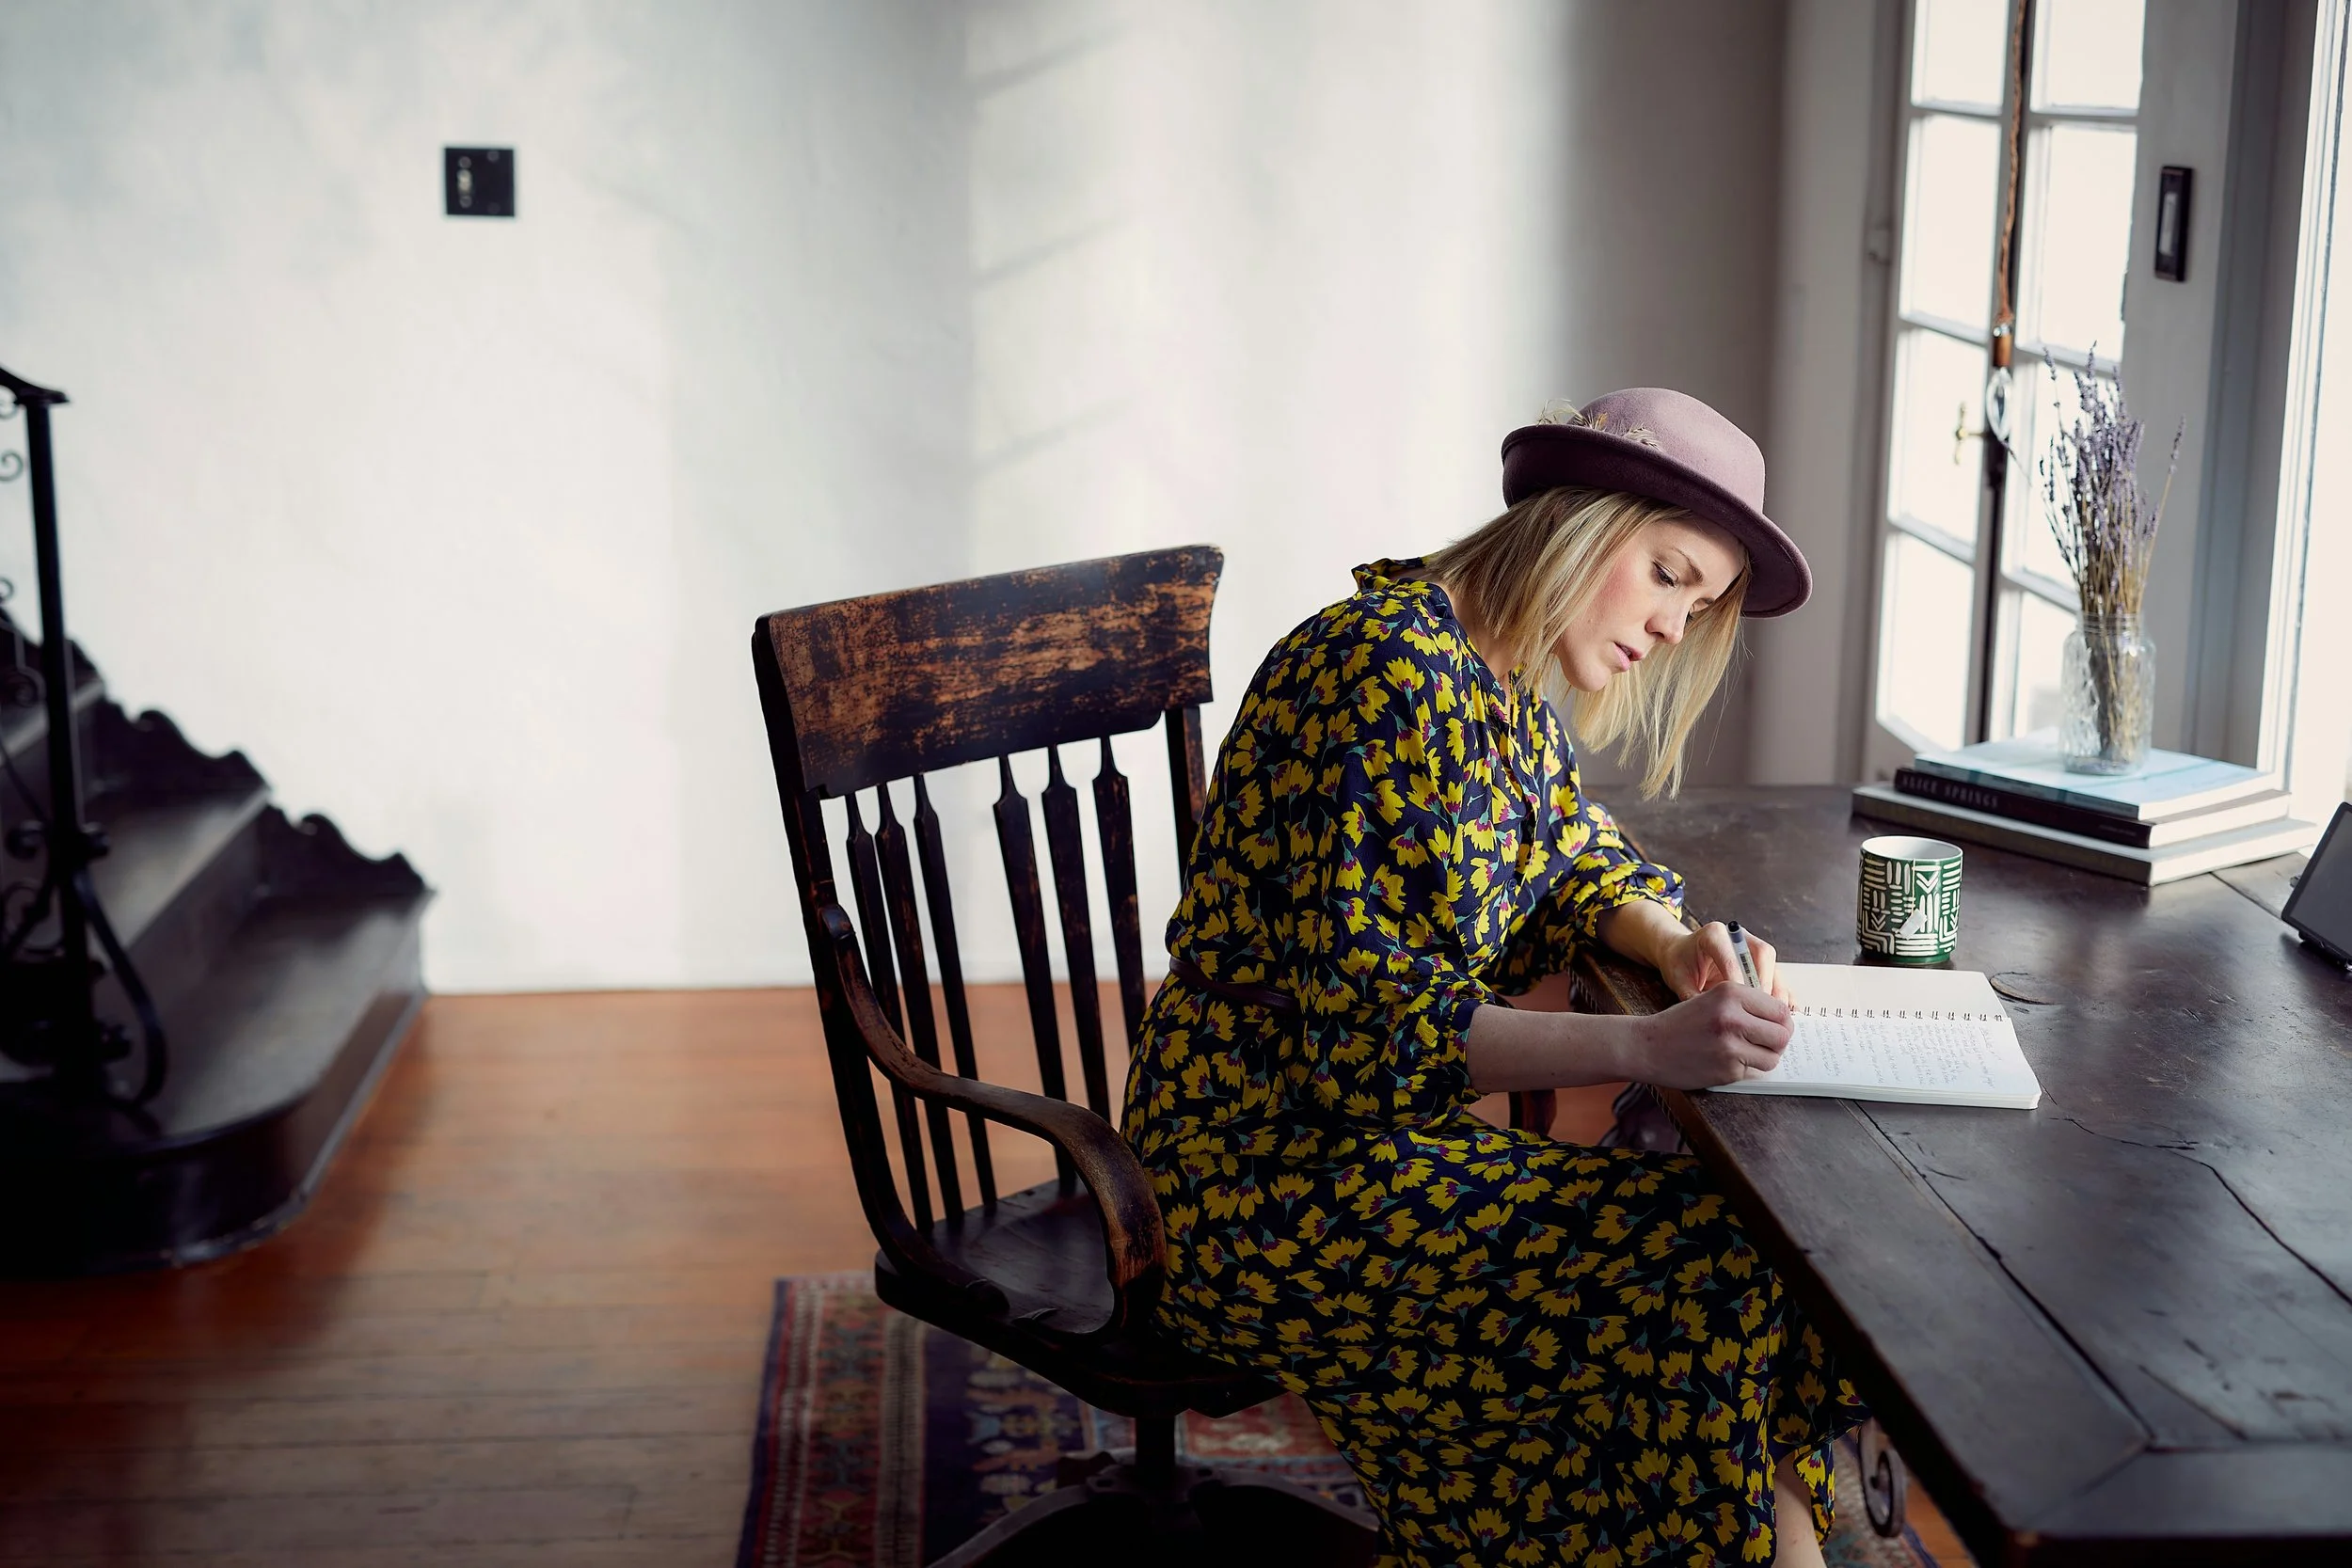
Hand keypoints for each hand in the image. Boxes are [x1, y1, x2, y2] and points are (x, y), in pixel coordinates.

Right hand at [1627, 985, 1794, 1089]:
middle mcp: (1733, 1016)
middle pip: (1782, 1034)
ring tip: (1748, 1053)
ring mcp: (1731, 1045)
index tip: (1774, 1027)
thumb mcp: (1711, 999)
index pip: (1780, 1009)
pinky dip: (1746, 1069)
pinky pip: (1754, 1071)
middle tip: (1766, 1043)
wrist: (1647, 1046)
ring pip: (1773, 1056)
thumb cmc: (1680, 1023)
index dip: (1781, 1021)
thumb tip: (1783, 1020)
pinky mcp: (1727, 1069)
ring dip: (1765, 1057)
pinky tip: (1728, 1062)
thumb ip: (1745, 1005)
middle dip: (1778, 1041)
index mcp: (1731, 993)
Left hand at [1657, 921, 1791, 1003]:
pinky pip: (1776, 974)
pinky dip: (1781, 993)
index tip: (1739, 1005)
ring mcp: (1751, 946)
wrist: (1681, 953)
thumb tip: (1711, 1018)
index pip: (1732, 958)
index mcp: (1714, 934)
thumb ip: (1692, 995)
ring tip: (1773, 1016)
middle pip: (1762, 954)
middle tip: (1762, 1010)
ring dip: (1775, 990)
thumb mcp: (1678, 979)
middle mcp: (1738, 936)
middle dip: (1764, 984)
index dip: (1738, 983)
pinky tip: (1783, 1012)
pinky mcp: (1759, 959)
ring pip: (1773, 964)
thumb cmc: (1679, 963)